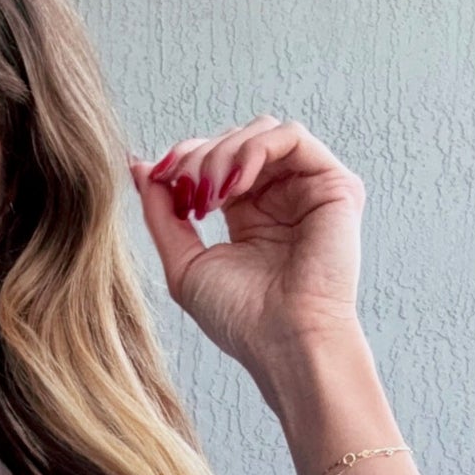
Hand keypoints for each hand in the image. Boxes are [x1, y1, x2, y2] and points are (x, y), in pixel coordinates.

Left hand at [127, 116, 367, 384]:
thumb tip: (140, 167)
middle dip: (198, 157)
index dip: (182, 159)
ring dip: (223, 153)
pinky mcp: (334, 184)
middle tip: (187, 195)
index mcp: (248, 213)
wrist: (283, 343)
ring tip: (210, 197)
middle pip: (234, 139)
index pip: (213, 159)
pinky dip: (255, 150)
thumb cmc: (239, 318)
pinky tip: (237, 185)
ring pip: (260, 131)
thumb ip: (162, 214)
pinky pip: (291, 137)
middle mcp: (280, 195)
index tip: (157, 178)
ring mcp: (308, 187)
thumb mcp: (184, 262)